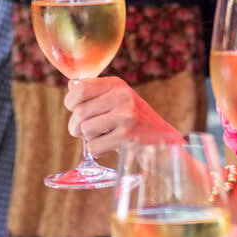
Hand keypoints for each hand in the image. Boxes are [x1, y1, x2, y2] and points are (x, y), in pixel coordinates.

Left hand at [65, 76, 179, 155]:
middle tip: (84, 133)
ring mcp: (126, 116)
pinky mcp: (127, 136)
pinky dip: (98, 151)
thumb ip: (96, 94)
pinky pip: (94, 147)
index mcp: (118, 85)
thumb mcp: (119, 103)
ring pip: (85, 129)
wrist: (166, 145)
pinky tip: (111, 148)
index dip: (71, 103)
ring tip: (104, 139)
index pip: (79, 88)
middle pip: (79, 112)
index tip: (75, 111)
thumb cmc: (136, 124)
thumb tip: (71, 84)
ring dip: (89, 139)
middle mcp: (123, 96)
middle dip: (76, 126)